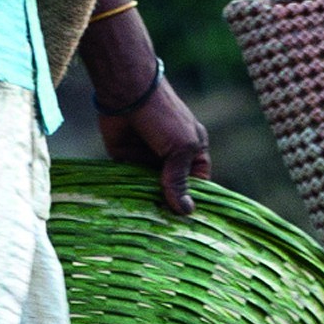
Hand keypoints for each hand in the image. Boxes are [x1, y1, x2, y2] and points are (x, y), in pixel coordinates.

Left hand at [98, 73, 212, 218]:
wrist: (127, 93)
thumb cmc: (163, 116)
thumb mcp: (179, 148)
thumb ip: (179, 179)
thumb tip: (186, 211)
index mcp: (193, 152)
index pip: (197, 184)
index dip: (192, 201)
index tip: (187, 225)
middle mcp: (171, 158)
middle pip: (173, 189)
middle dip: (169, 206)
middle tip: (166, 230)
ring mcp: (148, 160)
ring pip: (151, 189)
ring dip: (148, 202)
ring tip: (148, 226)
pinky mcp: (127, 160)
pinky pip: (130, 183)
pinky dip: (130, 194)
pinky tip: (129, 212)